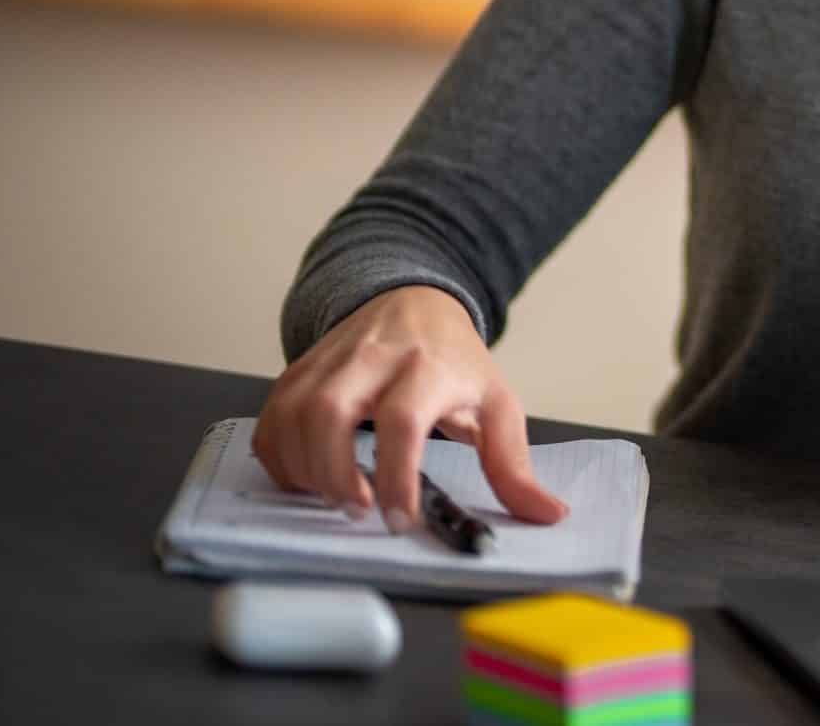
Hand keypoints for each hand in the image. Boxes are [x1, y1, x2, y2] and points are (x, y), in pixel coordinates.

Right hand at [253, 284, 566, 530]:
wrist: (414, 301)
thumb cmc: (455, 360)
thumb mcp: (496, 404)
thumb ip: (513, 465)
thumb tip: (548, 514)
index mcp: (429, 366)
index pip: (403, 419)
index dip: (396, 475)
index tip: (401, 519)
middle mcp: (372, 358)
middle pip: (330, 412)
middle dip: (334, 473)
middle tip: (358, 510)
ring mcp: (329, 362)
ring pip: (292, 415)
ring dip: (304, 470)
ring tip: (335, 497)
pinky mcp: (298, 371)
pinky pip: (272, 418)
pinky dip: (280, 457)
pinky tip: (308, 478)